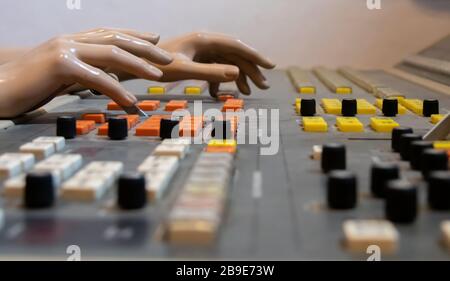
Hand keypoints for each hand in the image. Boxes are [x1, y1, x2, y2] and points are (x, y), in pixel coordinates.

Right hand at [0, 28, 171, 117]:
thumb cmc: (32, 86)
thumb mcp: (64, 76)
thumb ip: (88, 72)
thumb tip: (112, 78)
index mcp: (72, 41)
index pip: (110, 33)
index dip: (134, 35)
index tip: (155, 40)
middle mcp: (70, 40)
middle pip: (116, 39)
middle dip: (145, 47)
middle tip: (167, 57)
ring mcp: (65, 50)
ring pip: (111, 53)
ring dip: (138, 64)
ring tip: (158, 75)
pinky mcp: (60, 66)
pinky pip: (97, 77)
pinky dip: (117, 89)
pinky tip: (131, 100)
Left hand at [155, 32, 275, 96]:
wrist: (136, 66)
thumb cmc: (157, 67)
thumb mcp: (185, 71)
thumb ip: (212, 73)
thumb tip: (238, 74)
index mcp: (205, 40)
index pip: (237, 46)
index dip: (255, 56)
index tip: (271, 66)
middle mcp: (205, 43)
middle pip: (234, 55)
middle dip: (250, 70)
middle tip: (264, 86)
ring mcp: (200, 52)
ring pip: (226, 63)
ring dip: (238, 77)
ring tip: (248, 92)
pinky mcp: (195, 60)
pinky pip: (214, 69)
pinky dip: (219, 81)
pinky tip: (220, 94)